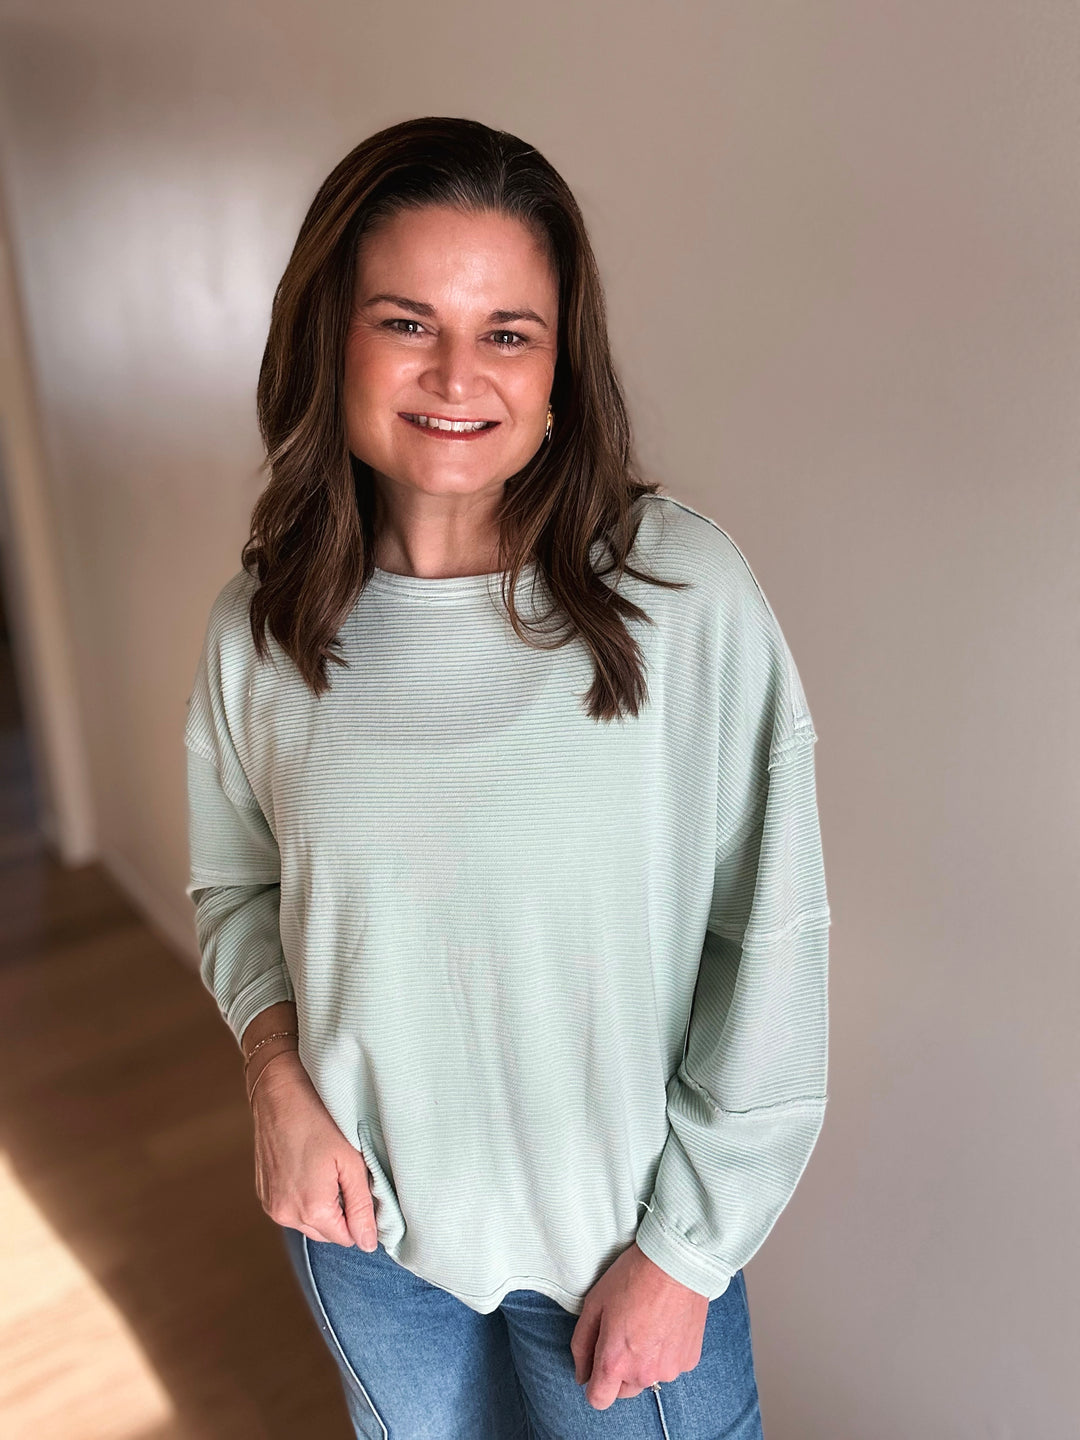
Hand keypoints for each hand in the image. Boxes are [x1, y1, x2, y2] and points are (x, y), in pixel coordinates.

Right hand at [250, 1051, 377, 1250]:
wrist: (279, 1092)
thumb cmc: (321, 1120)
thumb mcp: (353, 1161)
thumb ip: (362, 1207)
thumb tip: (369, 1244)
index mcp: (312, 1210)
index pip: (347, 1237)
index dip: (360, 1215)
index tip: (363, 1187)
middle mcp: (286, 1215)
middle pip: (327, 1233)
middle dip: (341, 1212)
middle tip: (345, 1173)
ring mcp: (271, 1205)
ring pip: (309, 1222)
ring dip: (322, 1205)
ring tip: (326, 1168)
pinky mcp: (263, 1193)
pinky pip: (291, 1208)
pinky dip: (303, 1196)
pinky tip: (309, 1167)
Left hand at [570, 1242, 707, 1410]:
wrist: (677, 1262)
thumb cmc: (632, 1277)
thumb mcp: (594, 1303)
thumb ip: (582, 1345)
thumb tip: (581, 1375)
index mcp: (615, 1363)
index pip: (598, 1400)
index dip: (594, 1384)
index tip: (598, 1365)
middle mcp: (643, 1374)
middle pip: (624, 1391)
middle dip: (619, 1371)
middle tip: (624, 1335)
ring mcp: (670, 1370)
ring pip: (649, 1377)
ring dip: (645, 1362)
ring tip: (647, 1325)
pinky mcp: (690, 1360)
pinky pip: (671, 1365)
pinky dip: (666, 1352)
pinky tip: (666, 1324)